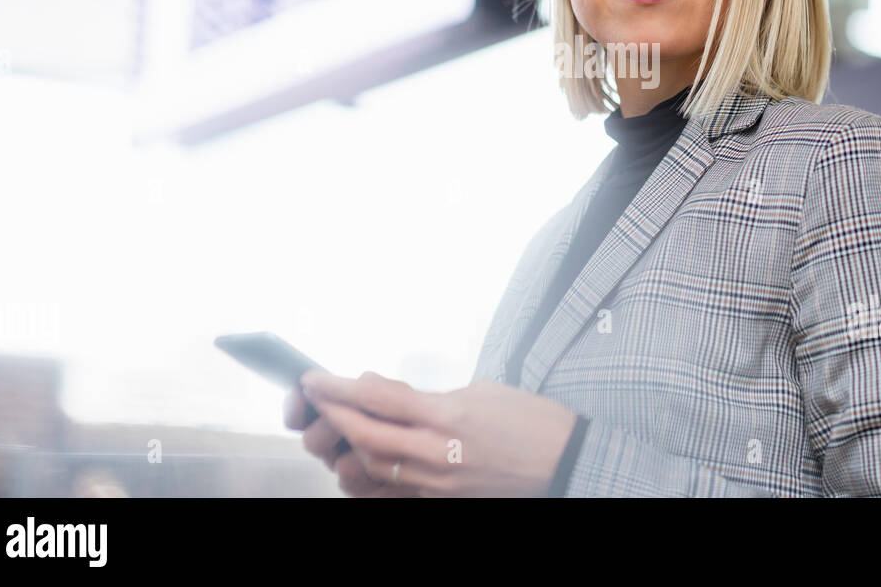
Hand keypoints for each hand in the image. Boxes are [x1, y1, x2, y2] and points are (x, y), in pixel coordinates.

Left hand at [300, 371, 578, 496]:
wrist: (566, 462)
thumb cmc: (529, 419)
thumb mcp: (480, 390)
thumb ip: (428, 395)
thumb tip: (383, 391)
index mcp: (449, 415)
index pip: (378, 399)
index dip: (339, 387)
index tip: (315, 378)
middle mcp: (438, 453)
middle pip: (365, 436)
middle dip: (332, 414)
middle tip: (314, 398)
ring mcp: (438, 484)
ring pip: (371, 470)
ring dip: (346, 447)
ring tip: (337, 426)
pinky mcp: (441, 502)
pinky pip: (391, 494)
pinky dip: (368, 477)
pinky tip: (360, 460)